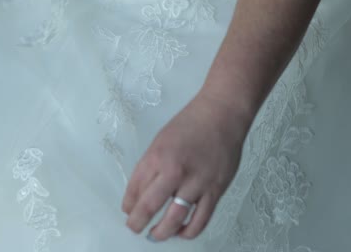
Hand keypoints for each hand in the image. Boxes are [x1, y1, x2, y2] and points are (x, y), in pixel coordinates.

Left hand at [122, 88, 251, 240]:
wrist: (222, 114)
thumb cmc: (190, 124)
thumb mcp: (160, 141)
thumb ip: (150, 167)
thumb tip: (140, 194)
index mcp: (156, 156)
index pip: (134, 189)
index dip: (128, 205)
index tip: (128, 211)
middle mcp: (174, 171)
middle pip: (148, 207)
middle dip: (137, 223)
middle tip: (135, 228)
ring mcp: (196, 182)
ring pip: (174, 220)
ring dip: (161, 233)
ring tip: (156, 235)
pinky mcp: (215, 190)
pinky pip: (200, 220)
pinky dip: (188, 231)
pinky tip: (181, 231)